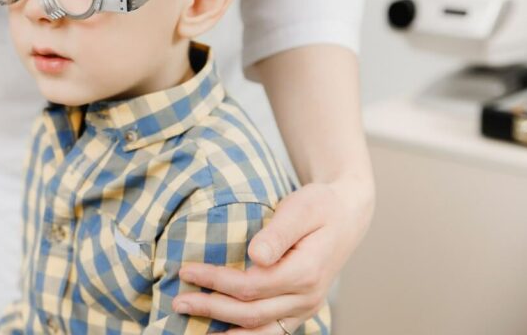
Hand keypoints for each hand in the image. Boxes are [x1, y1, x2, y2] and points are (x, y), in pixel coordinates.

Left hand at [173, 177, 373, 332]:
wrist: (348, 215)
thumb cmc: (320, 206)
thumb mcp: (301, 208)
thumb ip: (278, 233)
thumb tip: (256, 256)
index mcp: (306, 272)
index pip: (251, 285)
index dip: (215, 281)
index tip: (186, 270)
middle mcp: (307, 297)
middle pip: (251, 312)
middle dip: (210, 308)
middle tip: (178, 301)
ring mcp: (306, 308)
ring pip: (262, 331)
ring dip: (225, 333)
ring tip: (191, 328)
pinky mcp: (300, 310)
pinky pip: (272, 331)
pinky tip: (221, 334)